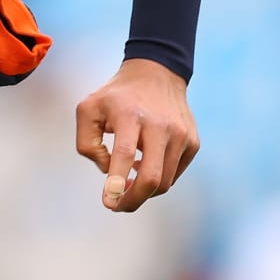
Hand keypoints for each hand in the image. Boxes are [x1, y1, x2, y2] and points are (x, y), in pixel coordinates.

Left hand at [75, 58, 198, 212]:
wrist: (155, 73)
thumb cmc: (115, 97)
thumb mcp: (88, 109)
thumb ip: (87, 143)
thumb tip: (108, 171)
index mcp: (130, 114)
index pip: (125, 154)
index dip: (117, 184)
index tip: (108, 202)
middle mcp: (160, 125)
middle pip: (151, 177)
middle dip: (133, 200)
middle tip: (117, 206)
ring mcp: (180, 134)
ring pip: (164, 181)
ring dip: (144, 191)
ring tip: (127, 182)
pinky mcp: (193, 142)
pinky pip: (174, 174)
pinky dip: (158, 178)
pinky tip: (144, 164)